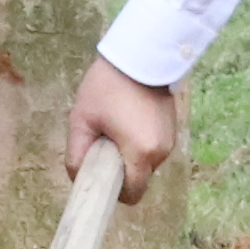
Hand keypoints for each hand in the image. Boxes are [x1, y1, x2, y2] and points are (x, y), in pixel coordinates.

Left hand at [68, 57, 184, 200]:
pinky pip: (153, 147)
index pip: (132, 194)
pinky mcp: (173, 127)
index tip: (101, 174)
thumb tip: (78, 178)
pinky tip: (129, 119)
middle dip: (121, 169)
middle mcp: (161, 152)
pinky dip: (140, 142)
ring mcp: (170, 139)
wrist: (140, 54)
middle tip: (104, 143)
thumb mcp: (81, 120)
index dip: (115, 191)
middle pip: (139, 178)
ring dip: (131, 154)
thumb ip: (76, 155)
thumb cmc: (107, 87)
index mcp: (140, 153)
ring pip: (146, 163)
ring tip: (116, 126)